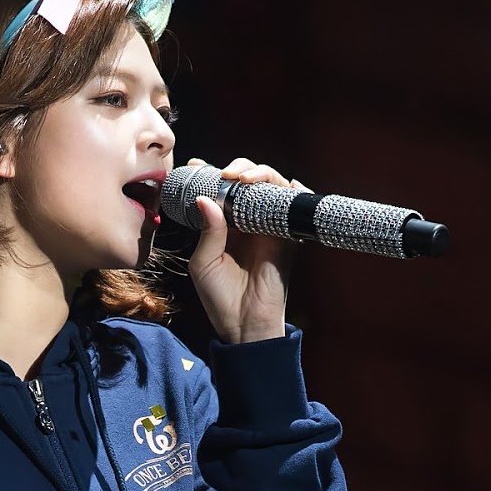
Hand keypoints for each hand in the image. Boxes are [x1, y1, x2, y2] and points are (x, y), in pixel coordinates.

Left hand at [184, 156, 311, 343]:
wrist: (244, 324)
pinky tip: (286, 185)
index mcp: (226, 225)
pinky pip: (296, 207)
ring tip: (242, 179)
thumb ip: (208, 230)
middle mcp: (249, 221)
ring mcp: (270, 227)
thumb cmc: (220, 298)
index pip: (221, 190)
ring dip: (260, 175)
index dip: (210, 174)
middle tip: (224, 174)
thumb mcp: (203, 262)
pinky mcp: (289, 237)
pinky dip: (295, 191)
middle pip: (249, 181)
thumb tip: (206, 199)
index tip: (194, 166)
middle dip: (237, 168)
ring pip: (272, 186)